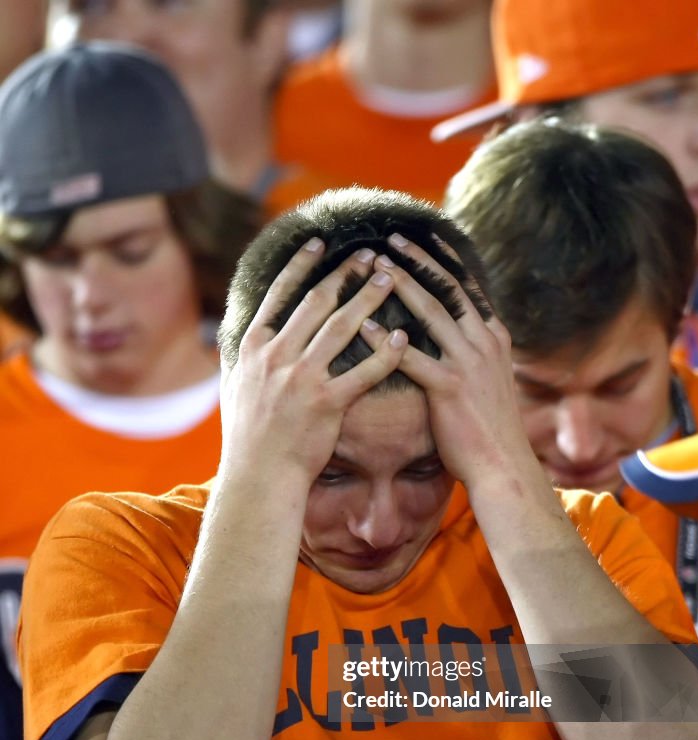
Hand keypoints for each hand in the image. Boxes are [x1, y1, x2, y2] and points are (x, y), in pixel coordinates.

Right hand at [219, 238, 407, 485]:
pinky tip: (402, 336)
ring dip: (368, 299)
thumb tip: (233, 339)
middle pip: (317, 303)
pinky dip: (384, 353)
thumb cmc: (248, 438)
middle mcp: (277, 357)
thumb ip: (238, 360)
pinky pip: (363, 372)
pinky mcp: (327, 404)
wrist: (258, 477)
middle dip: (346, 274)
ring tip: (390, 278)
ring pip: (342, 328)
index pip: (280, 295)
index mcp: (255, 349)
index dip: (303, 266)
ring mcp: (302, 379)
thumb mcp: (233, 390)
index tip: (321, 242)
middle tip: (370, 254)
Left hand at [359, 234, 538, 492]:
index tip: (421, 238)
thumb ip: (473, 355)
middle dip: (418, 259)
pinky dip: (385, 339)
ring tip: (374, 265)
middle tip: (390, 237)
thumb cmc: (489, 429)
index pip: (467, 287)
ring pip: (430, 311)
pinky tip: (363, 325)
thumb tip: (455, 338)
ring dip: (399, 284)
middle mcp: (484, 342)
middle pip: (448, 288)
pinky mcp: (449, 387)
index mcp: (493, 338)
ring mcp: (468, 363)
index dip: (442, 260)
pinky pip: (410, 356)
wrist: (503, 466)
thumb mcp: (489, 382)